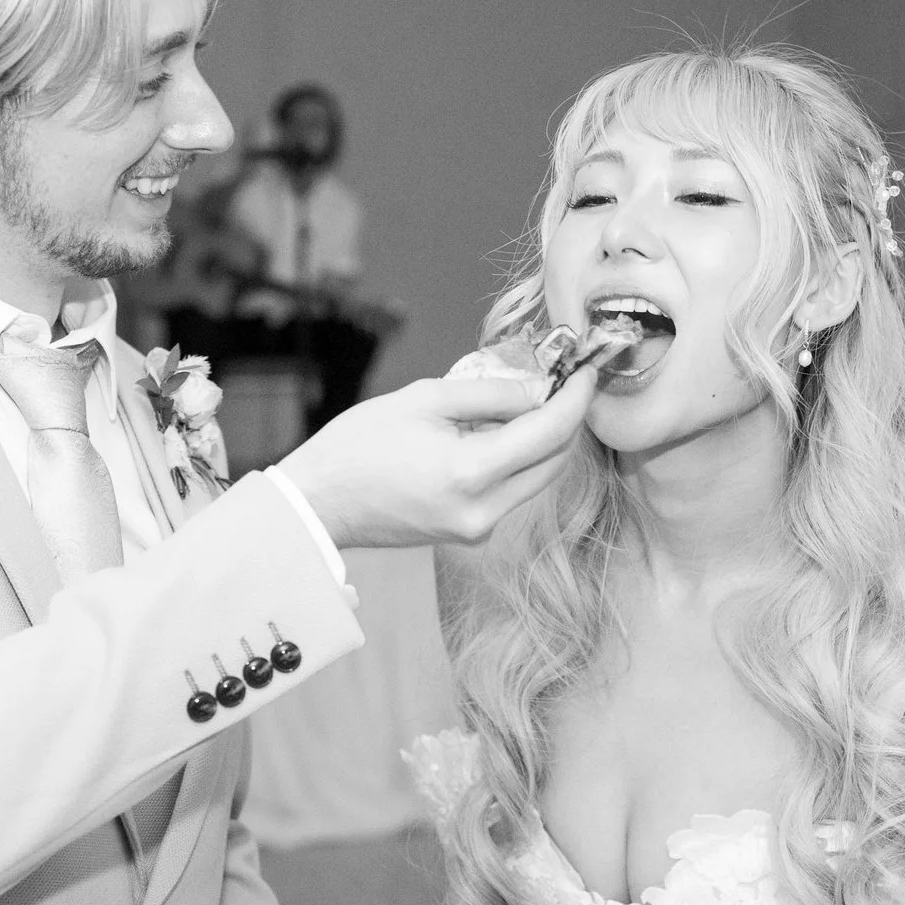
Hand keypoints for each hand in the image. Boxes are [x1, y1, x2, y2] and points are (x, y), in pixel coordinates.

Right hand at [276, 366, 595, 550]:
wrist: (319, 502)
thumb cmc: (359, 445)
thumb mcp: (424, 399)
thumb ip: (490, 392)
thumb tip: (539, 388)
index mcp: (471, 473)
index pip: (550, 432)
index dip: (575, 398)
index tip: (586, 371)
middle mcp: (484, 510)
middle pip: (555, 461)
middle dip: (567, 419)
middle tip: (565, 382)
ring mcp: (478, 529)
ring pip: (537, 479)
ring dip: (544, 440)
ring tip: (531, 400)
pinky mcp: (470, 534)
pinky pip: (511, 492)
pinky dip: (517, 460)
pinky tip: (498, 433)